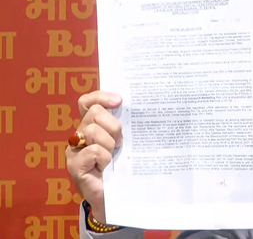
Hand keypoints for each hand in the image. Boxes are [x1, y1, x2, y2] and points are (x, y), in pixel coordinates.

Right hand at [65, 91, 122, 223]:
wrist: (118, 197)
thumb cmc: (122, 167)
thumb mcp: (125, 142)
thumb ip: (125, 125)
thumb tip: (137, 107)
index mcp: (92, 126)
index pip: (87, 102)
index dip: (101, 96)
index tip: (119, 101)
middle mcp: (80, 135)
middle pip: (94, 113)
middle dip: (113, 126)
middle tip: (120, 143)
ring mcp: (74, 150)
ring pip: (93, 130)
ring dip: (110, 144)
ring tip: (113, 156)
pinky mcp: (74, 165)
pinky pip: (93, 151)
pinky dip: (104, 158)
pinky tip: (105, 167)